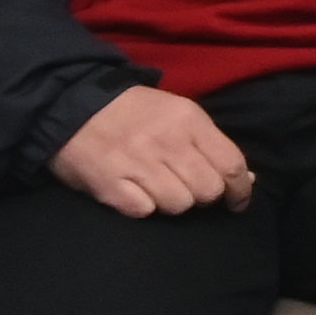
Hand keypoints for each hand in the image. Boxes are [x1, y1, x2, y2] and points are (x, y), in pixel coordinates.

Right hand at [50, 85, 256, 217]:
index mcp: (189, 120)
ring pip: (179, 205)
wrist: (70, 104)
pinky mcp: (110, 184)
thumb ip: (211, 145)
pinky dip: (142, 206)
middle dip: (202, 196)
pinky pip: (144, 211)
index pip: (231, 165)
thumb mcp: (177, 114)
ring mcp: (137, 164)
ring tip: (156, 187)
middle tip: (187, 187)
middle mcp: (167, 142)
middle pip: (207, 191)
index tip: (236, 201)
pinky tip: (133, 191)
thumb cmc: (132, 111)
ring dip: (172, 202)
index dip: (240, 190)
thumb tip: (245, 180)